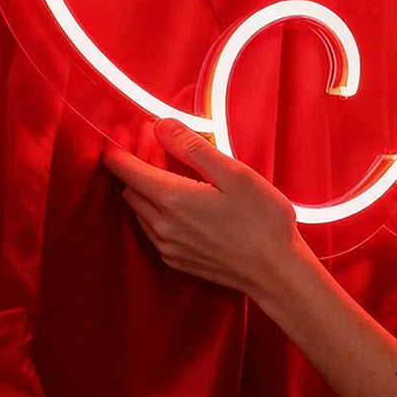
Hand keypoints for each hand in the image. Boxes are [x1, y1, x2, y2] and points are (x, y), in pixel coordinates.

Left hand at [102, 118, 298, 295]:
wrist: (276, 270)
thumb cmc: (262, 220)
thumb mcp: (233, 172)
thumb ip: (192, 148)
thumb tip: (162, 126)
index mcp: (172, 199)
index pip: (125, 168)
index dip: (121, 145)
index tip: (125, 129)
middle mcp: (162, 225)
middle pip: (131, 186)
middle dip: (138, 159)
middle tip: (159, 140)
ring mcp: (168, 246)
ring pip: (140, 207)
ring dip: (146, 183)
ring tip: (170, 164)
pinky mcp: (177, 259)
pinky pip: (153, 227)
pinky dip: (156, 206)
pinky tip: (180, 196)